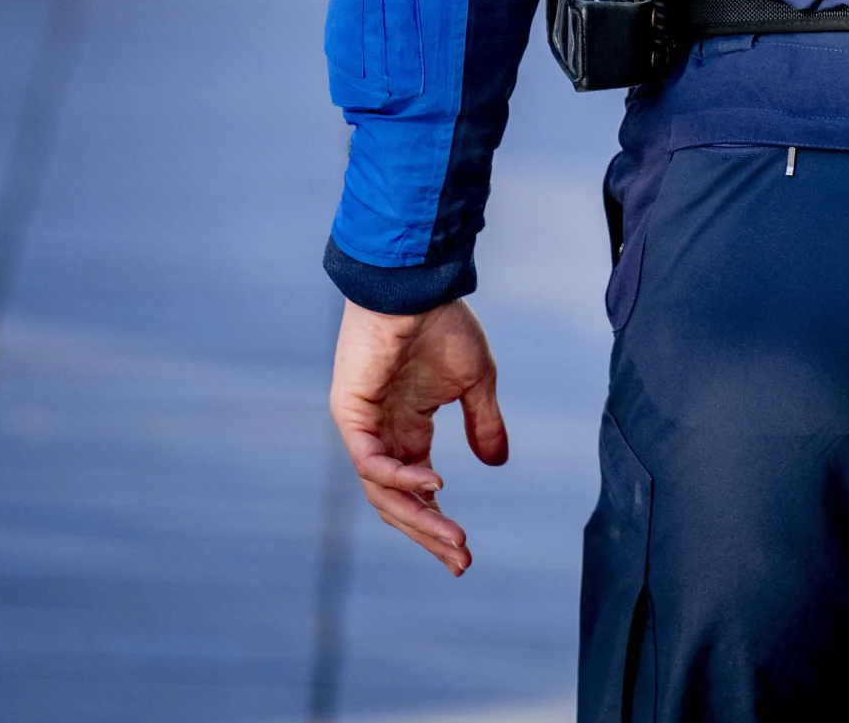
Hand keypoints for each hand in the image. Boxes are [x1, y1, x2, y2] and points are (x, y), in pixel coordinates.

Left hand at [331, 297, 506, 573]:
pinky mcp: (351, 414)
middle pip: (398, 503)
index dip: (439, 524)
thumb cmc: (443, 325)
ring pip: (383, 492)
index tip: (466, 553)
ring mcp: (364, 428)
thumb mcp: (476, 382)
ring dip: (419, 517)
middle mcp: (382, 437)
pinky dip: (401, 478)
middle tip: (460, 562)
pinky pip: (370, 461)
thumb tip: (496, 465)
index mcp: (408, 430)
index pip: (418, 492)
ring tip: (454, 536)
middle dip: (429, 534)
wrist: (417, 286)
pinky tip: (434, 485)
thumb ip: (483, 424)